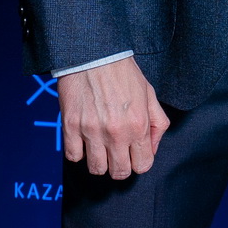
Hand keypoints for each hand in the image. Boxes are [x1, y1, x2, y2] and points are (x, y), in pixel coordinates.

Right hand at [59, 57, 167, 179]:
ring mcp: (92, 131)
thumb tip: (152, 148)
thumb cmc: (123, 72)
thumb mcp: (149, 95)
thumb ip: (156, 124)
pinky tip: (83, 139)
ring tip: (100, 146)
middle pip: (119, 172)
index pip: (143, 165)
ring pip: (96, 169)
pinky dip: (78, 152)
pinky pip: (73, 156)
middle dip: (120, 166)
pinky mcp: (71, 127)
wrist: (94, 54)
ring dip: (99, 161)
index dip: (139, 162)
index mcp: (138, 125)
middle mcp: (116, 133)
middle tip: (117, 153)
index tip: (134, 154)